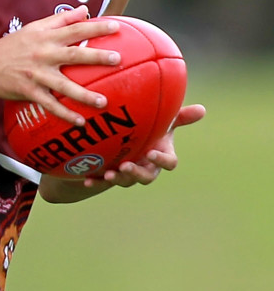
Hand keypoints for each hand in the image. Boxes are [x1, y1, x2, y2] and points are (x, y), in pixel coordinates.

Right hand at [0, 5, 120, 124]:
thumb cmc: (12, 45)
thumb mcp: (35, 27)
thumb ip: (61, 19)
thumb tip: (84, 10)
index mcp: (46, 37)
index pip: (75, 29)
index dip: (95, 28)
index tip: (116, 27)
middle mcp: (43, 55)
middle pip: (73, 55)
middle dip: (96, 57)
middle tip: (117, 59)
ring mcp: (36, 75)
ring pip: (64, 85)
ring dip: (84, 94)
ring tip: (103, 102)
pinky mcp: (29, 91)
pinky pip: (50, 105)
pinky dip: (64, 114)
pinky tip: (80, 122)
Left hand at [81, 103, 206, 189]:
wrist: (129, 136)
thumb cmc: (152, 126)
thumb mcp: (165, 119)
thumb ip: (181, 116)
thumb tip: (203, 109)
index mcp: (162, 154)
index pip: (168, 162)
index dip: (161, 160)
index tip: (151, 152)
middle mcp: (148, 166)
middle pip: (147, 176)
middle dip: (136, 173)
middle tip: (125, 166)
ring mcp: (130, 172)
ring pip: (127, 181)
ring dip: (118, 178)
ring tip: (108, 174)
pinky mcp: (113, 173)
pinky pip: (105, 180)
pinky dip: (97, 180)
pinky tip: (87, 180)